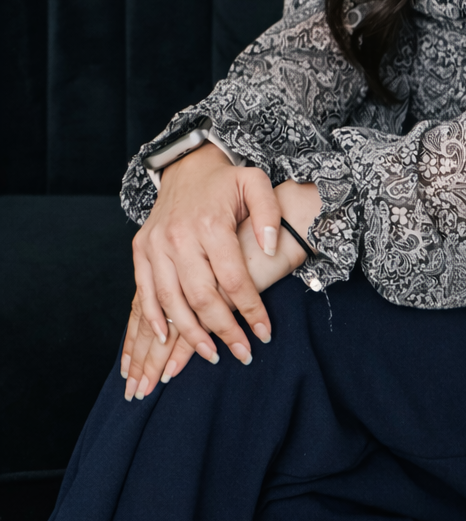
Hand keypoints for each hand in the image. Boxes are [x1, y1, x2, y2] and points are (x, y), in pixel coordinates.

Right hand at [127, 143, 281, 392]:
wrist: (186, 166)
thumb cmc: (227, 181)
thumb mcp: (256, 183)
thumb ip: (268, 214)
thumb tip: (269, 249)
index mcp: (211, 223)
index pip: (233, 278)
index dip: (250, 309)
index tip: (265, 333)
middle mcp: (180, 236)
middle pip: (201, 296)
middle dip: (223, 329)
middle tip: (242, 353)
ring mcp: (156, 244)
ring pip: (172, 300)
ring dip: (190, 334)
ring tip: (211, 354)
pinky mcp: (140, 250)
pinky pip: (144, 292)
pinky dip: (155, 319)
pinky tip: (167, 340)